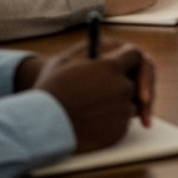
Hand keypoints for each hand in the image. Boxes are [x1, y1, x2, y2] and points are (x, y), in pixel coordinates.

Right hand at [32, 42, 155, 152]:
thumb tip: (107, 46)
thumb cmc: (51, 89)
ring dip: (118, 103)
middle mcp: (122, 88)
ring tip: (92, 104)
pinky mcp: (119, 131)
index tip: (124, 64)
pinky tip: (91, 120)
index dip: (129, 59)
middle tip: (107, 88)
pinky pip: (123, 123)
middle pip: (133, 82)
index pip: (136, 56)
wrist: (42, 126)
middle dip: (123, 82)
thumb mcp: (67, 60)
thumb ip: (92, 49)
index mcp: (111, 67)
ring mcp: (121, 112)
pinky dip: (112, 121)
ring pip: (130, 104)